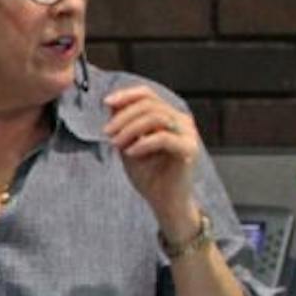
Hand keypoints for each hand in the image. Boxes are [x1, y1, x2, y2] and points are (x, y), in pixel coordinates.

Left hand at [102, 86, 200, 237]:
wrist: (164, 201)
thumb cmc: (148, 174)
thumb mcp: (128, 144)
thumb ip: (123, 124)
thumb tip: (112, 103)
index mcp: (168, 116)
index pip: (148, 94)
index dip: (126, 95)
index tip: (106, 102)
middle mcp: (181, 121)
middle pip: (149, 104)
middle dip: (123, 116)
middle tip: (107, 132)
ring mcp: (188, 134)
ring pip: (155, 117)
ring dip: (130, 129)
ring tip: (116, 144)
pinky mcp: (189, 149)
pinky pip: (163, 137)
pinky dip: (142, 143)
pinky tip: (130, 153)